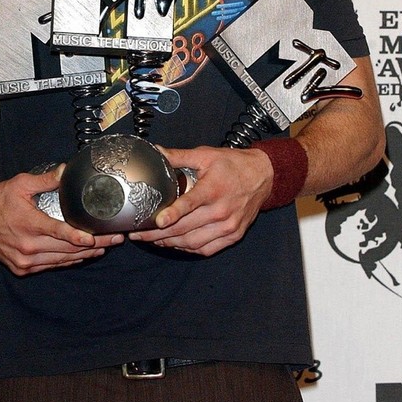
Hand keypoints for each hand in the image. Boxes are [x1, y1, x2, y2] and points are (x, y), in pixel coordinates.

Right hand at [0, 167, 123, 275]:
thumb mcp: (21, 184)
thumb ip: (46, 180)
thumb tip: (66, 171)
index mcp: (29, 225)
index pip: (61, 234)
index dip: (82, 238)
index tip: (100, 238)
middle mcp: (28, 247)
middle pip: (68, 249)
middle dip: (95, 245)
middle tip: (114, 239)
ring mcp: (25, 261)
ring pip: (62, 260)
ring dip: (84, 255)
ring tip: (104, 248)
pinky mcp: (22, 268)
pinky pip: (51, 266)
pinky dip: (67, 261)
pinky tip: (81, 255)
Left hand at [128, 145, 273, 255]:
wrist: (263, 176)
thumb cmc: (233, 164)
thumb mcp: (206, 155)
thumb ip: (179, 156)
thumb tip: (155, 151)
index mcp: (213, 189)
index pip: (189, 205)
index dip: (172, 214)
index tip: (156, 222)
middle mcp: (221, 211)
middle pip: (185, 228)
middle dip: (158, 234)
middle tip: (138, 235)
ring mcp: (228, 226)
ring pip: (193, 243)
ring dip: (170, 244)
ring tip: (152, 241)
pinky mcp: (233, 235)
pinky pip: (206, 249)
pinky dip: (188, 250)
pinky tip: (175, 245)